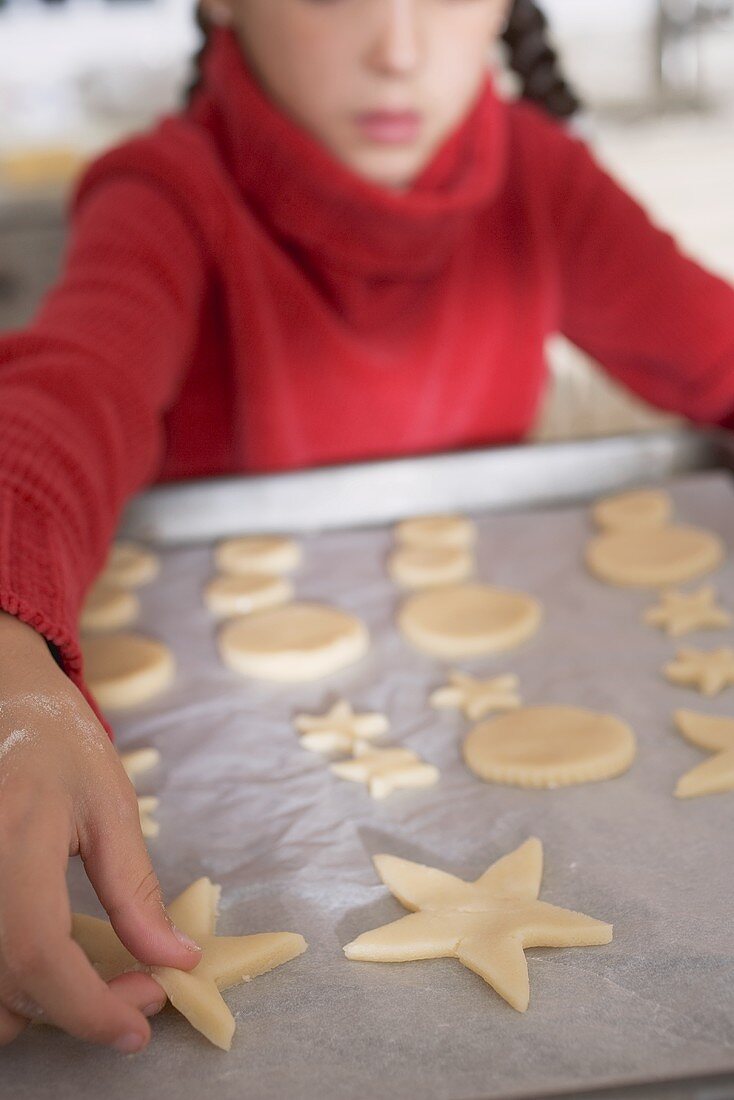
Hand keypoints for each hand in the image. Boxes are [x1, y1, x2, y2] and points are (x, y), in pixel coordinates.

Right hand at [0, 611, 201, 1051]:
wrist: (3, 711)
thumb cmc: (58, 748)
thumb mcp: (110, 806)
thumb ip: (135, 889)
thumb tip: (174, 959)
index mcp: (12, 842)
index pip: (38, 954)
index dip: (88, 1006)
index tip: (140, 1025)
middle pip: (7, 989)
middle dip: (77, 1010)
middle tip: (136, 989)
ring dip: (40, 1005)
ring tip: (94, 975)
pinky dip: (13, 984)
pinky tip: (52, 960)